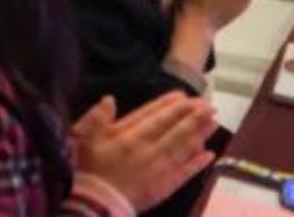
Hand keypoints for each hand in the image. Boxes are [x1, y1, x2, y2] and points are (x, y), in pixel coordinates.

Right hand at [72, 92, 217, 212]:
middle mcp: (150, 150)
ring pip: (184, 148)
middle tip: (209, 106)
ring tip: (214, 122)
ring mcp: (162, 168)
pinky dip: (198, 163)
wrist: (98, 203)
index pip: (156, 118)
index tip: (185, 96)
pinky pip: (186, 172)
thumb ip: (96, 119)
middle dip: (193, 117)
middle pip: (175, 131)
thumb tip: (109, 99)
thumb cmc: (90, 170)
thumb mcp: (85, 140)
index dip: (171, 107)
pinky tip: (209, 154)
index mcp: (130, 137)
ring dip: (200, 135)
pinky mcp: (167, 185)